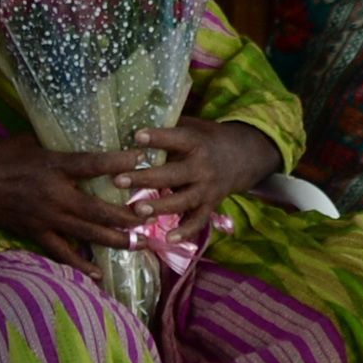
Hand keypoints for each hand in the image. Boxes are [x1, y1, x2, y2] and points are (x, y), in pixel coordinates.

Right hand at [0, 132, 160, 268]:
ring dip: (116, 240)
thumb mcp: (28, 140)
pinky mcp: (37, 234)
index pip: (93, 164)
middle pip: (98, 208)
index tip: (143, 160)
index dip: (119, 163)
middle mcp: (54, 195)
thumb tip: (83, 134)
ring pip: (88, 233)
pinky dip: (80, 264)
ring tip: (140, 243)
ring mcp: (46, 218)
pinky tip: (99, 273)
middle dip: (127, 214)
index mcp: (53, 166)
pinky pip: (62, 253)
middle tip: (150, 216)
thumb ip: (57, 142)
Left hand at [118, 120, 281, 226]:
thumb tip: (131, 124)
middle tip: (119, 180)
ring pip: (183, 200)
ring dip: (160, 206)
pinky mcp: (210, 206)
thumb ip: (168, 127)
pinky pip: (198, 222)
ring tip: (137, 210)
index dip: (158, 138)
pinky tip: (168, 239)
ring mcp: (207, 189)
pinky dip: (185, 232)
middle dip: (145, 178)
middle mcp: (202, 167)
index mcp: (196, 143)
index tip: (137, 136)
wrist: (243, 157)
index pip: (177, 139)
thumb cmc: (206, 140)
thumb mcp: (193, 126)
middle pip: (173, 174)